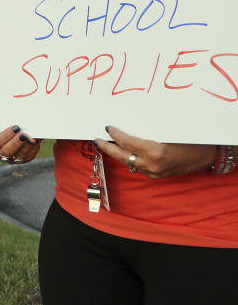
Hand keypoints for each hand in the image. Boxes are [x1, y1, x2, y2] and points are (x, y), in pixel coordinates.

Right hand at [0, 126, 41, 164]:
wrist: (18, 128)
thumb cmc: (7, 123)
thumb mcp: (4, 121)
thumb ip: (7, 122)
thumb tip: (17, 124)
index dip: (5, 135)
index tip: (15, 127)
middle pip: (6, 152)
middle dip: (15, 143)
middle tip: (24, 134)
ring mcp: (11, 159)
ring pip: (18, 156)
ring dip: (26, 146)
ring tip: (33, 138)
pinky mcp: (22, 160)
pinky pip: (28, 157)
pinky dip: (32, 149)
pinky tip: (36, 141)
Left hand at [94, 126, 217, 179]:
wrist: (207, 155)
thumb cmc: (190, 139)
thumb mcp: (167, 132)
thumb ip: (146, 134)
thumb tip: (127, 129)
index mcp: (154, 152)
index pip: (127, 143)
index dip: (115, 135)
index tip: (107, 128)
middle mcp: (152, 164)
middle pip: (123, 156)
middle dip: (108, 148)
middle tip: (97, 140)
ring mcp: (154, 172)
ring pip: (129, 163)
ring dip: (118, 154)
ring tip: (108, 145)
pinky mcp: (157, 176)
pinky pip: (139, 167)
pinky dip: (131, 159)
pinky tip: (125, 153)